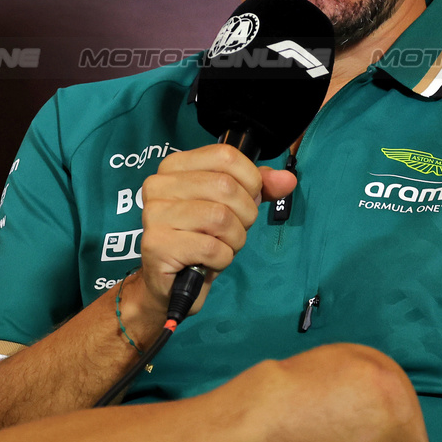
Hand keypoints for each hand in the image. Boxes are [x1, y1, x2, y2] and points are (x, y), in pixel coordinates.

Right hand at [132, 144, 296, 322]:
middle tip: (232, 230)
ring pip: (221, 217)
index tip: (246, 199)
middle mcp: (158, 185)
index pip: (225, 156)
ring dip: (234, 239)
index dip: (250, 180)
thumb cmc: (201, 240)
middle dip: (244, 215)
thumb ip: (257, 189)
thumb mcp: (231, 208)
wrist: (172, 285)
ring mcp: (154, 214)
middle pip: (225, 186)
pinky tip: (208, 261)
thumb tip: (287, 179)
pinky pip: (211, 247)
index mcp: (174, 167)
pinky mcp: (157, 244)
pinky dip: (222, 259)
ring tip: (221, 246)